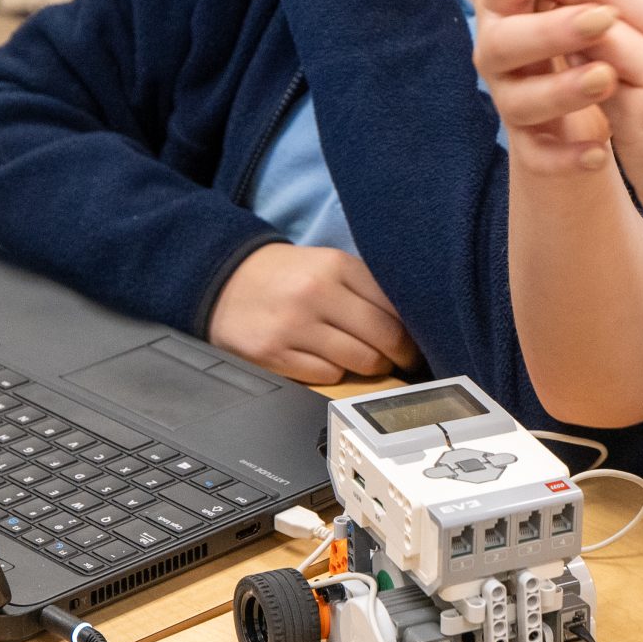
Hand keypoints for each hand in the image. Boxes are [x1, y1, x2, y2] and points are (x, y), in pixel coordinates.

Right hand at [210, 243, 417, 382]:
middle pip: (384, 337)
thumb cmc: (288, 276)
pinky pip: (327, 376)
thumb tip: (412, 324)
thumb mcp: (328, 265)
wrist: (225, 279)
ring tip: (367, 360)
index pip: (395, 306)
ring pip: (360, 361)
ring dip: (370, 367)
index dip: (413, 330)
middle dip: (400, 355)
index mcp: (336, 265)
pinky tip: (328, 360)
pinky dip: (335, 373)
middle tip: (402, 360)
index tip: (417, 342)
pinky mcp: (272, 353)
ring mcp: (293, 325)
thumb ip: (367, 288)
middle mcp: (315, 293)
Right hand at [472, 0, 620, 174]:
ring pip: (516, 99)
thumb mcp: (586, 0)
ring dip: (560, 88)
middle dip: (551, 27)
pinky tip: (601, 147)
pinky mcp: (531, 147)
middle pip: (504, 39)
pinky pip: (537, 155)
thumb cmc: (588, 45)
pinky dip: (565, 154)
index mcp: (511, 7)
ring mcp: (511, 101)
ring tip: (608, 79)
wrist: (586, 124)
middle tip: (605, 18)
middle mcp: (500, 52)